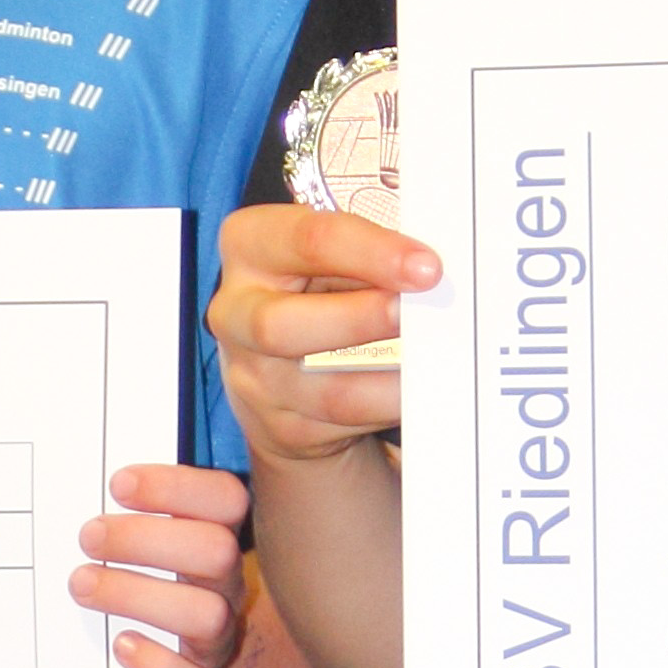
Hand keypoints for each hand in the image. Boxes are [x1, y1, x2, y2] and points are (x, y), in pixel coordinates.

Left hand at [70, 463, 254, 667]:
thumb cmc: (150, 588)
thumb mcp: (150, 545)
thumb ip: (132, 516)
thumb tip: (80, 481)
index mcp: (218, 540)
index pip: (226, 500)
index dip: (178, 488)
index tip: (118, 485)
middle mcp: (226, 587)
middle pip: (217, 551)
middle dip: (147, 539)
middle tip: (88, 537)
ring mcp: (219, 640)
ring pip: (207, 615)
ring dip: (139, 595)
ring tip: (82, 584)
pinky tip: (123, 645)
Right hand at [208, 196, 440, 465]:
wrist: (283, 370)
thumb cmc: (318, 293)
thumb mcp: (332, 258)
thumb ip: (369, 256)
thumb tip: (428, 270)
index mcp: (249, 246)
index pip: (306, 241)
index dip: (371, 252)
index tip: (426, 265)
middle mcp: (235, 313)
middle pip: (281, 324)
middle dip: (360, 318)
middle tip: (415, 314)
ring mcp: (254, 378)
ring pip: (324, 389)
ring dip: (386, 377)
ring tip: (432, 361)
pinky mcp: (282, 426)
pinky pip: (345, 422)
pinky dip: (388, 405)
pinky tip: (418, 390)